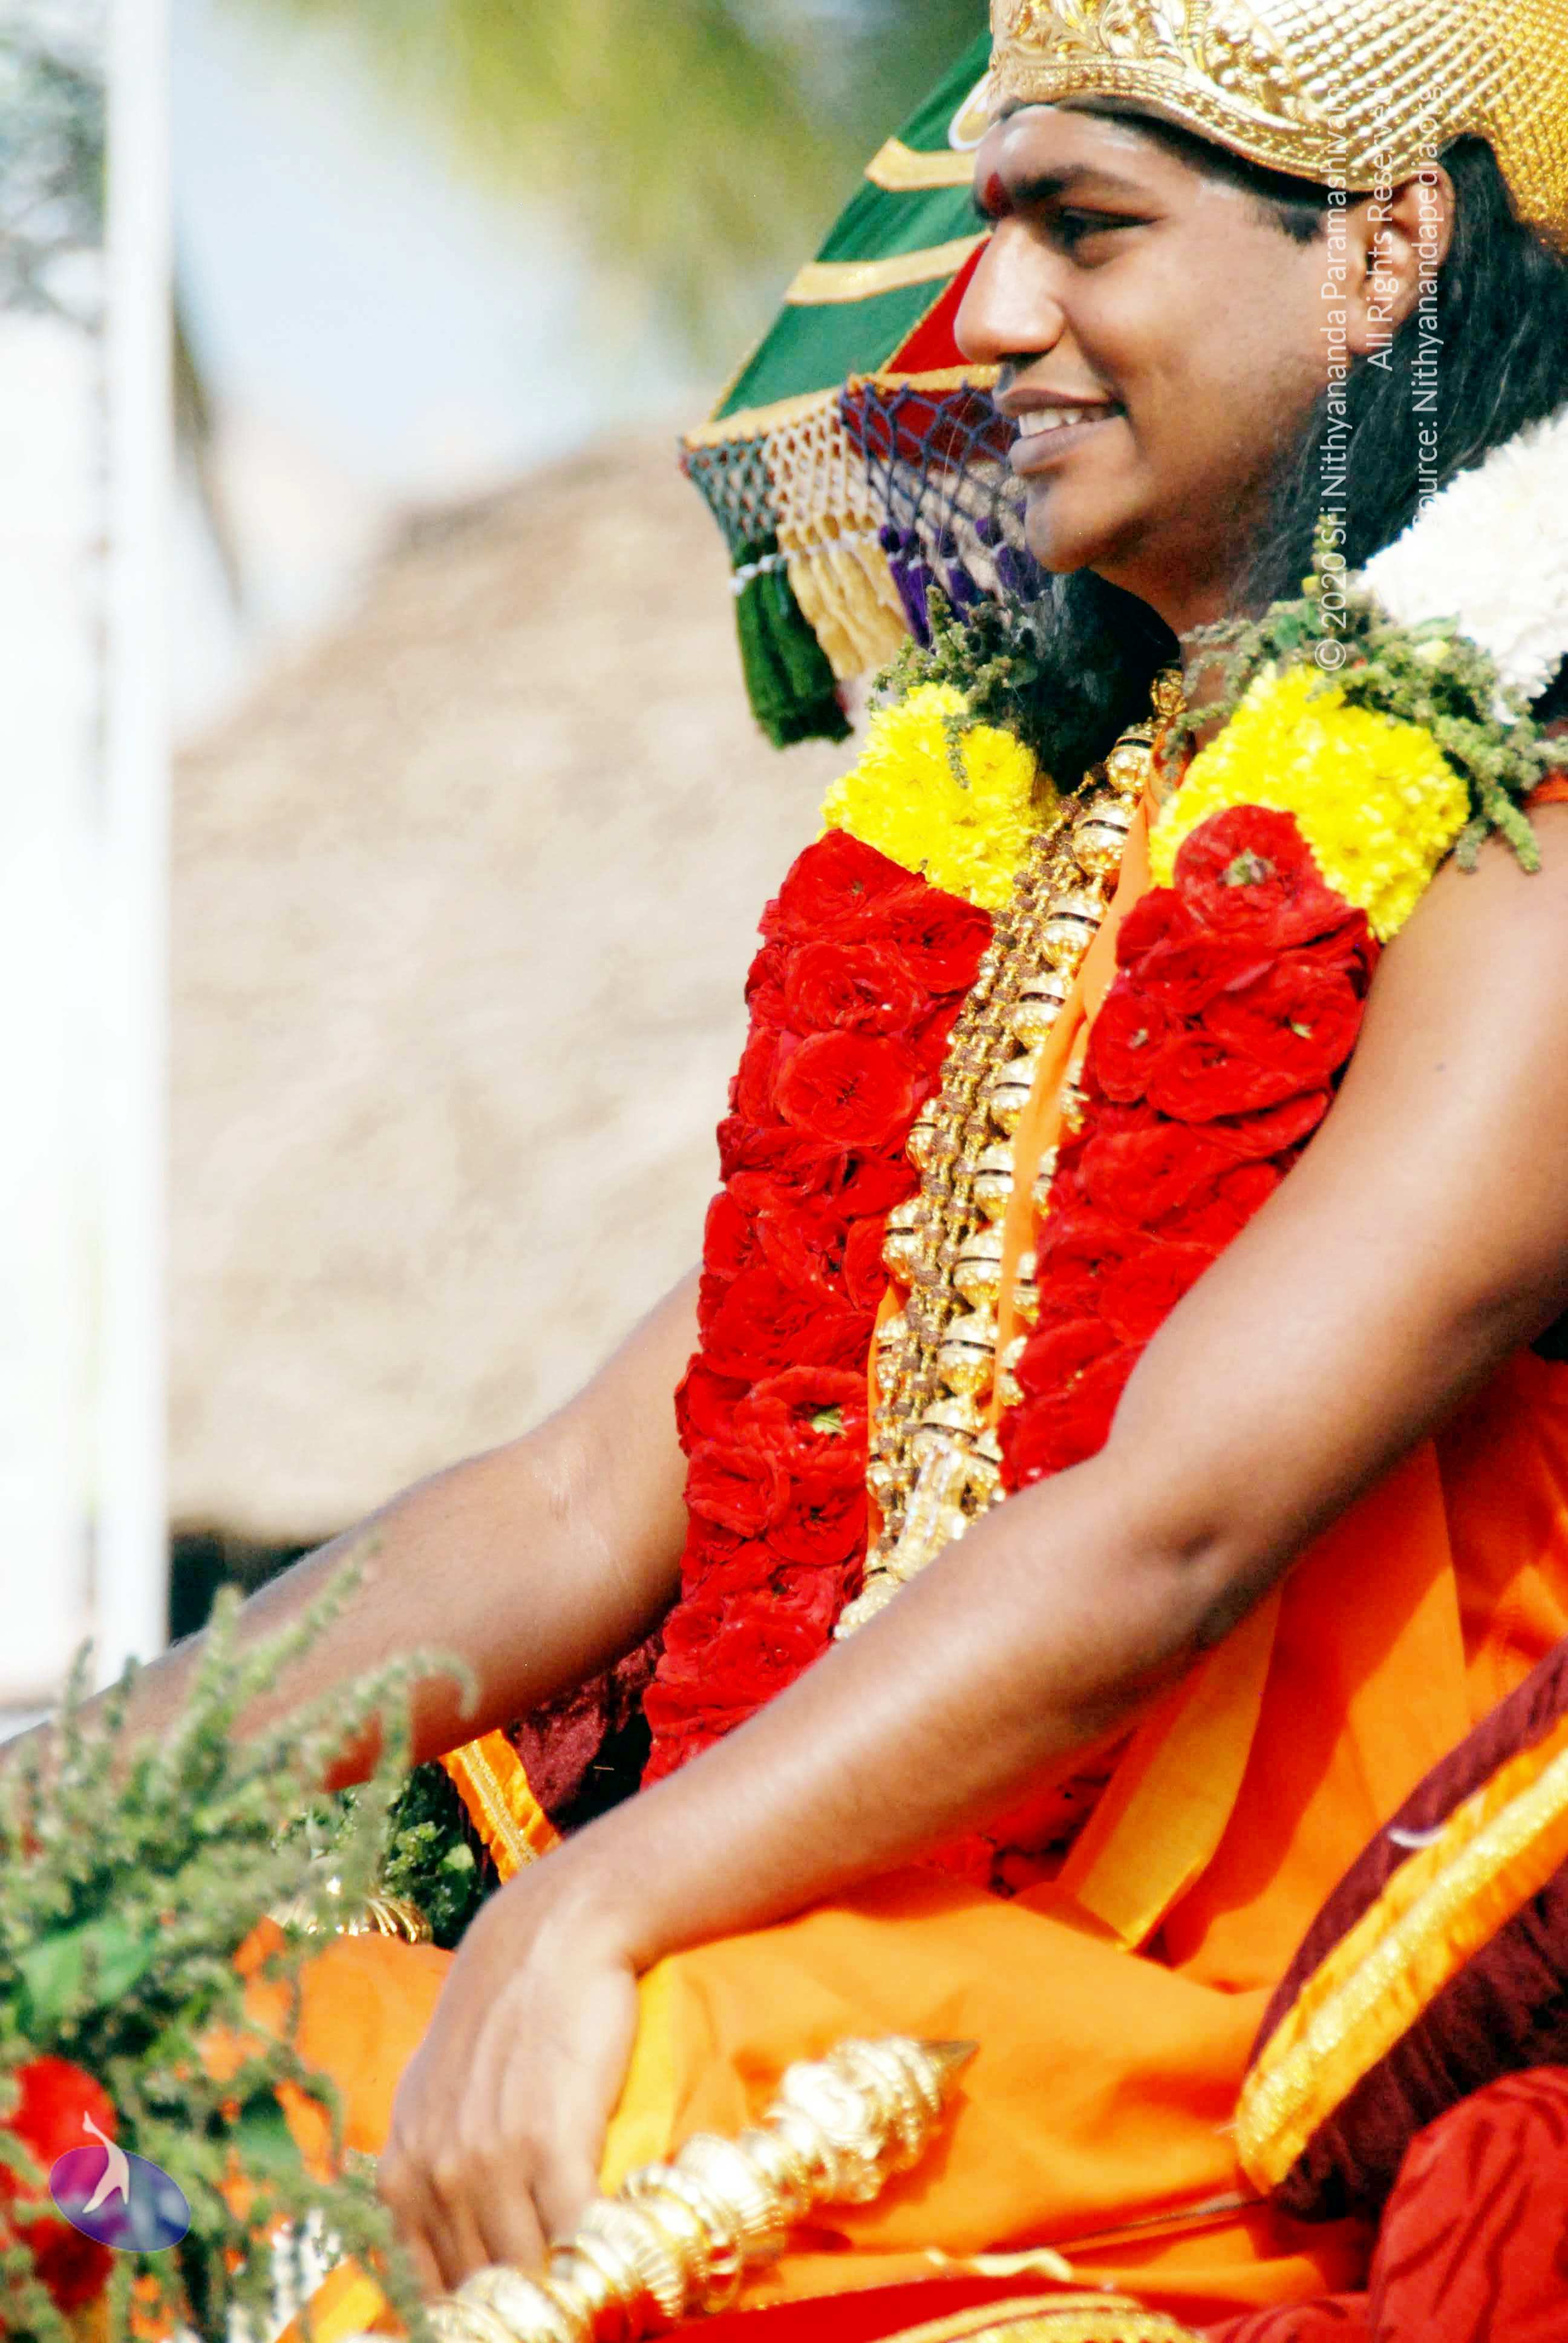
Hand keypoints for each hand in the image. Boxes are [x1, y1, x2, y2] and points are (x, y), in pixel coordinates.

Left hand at [377, 1860, 639, 2294]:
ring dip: (562, 2297)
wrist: (549, 1937)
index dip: (475, 2319)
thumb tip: (435, 2254)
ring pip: (527, 2276)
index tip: (510, 2321)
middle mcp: (436, 2177)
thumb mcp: (434, 2096)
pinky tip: (615, 2265)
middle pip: (480, 2293)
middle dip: (519, 2313)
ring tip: (594, 2300)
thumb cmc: (500, 2017)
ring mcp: (492, 2163)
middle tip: (558, 2315)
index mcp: (400, 2175)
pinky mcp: (553, 2145)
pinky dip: (594, 2262)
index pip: (429, 2293)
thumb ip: (429, 2171)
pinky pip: (573, 2238)